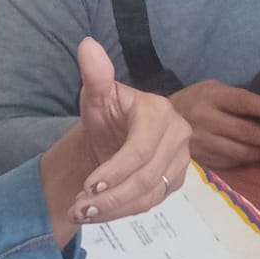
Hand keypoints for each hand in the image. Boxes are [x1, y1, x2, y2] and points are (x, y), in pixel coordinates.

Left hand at [40, 39, 194, 243]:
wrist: (113, 136)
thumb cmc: (105, 115)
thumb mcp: (95, 96)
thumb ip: (95, 75)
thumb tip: (87, 45)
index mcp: (160, 112)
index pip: (140, 149)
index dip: (115, 170)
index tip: (87, 186)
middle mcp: (179, 135)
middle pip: (146, 177)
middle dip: (110, 197)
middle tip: (78, 208)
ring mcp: (181, 159)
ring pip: (150, 194)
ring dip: (114, 209)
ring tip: (83, 213)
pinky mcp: (177, 179)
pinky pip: (152, 203)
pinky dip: (124, 211)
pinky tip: (101, 213)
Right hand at [169, 80, 259, 167]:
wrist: (160, 121)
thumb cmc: (197, 100)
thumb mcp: (213, 90)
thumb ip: (236, 100)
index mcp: (211, 96)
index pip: (242, 102)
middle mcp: (206, 119)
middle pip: (244, 131)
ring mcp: (202, 142)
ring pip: (239, 152)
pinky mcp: (201, 159)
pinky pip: (230, 162)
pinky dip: (245, 159)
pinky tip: (255, 154)